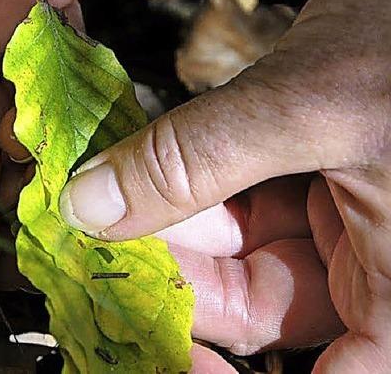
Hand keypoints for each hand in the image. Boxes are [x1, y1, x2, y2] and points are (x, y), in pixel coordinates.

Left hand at [60, 0, 390, 371]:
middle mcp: (371, 262)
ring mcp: (336, 218)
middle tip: (96, 245)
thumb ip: (199, 159)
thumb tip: (92, 206)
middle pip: (257, 304)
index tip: (161, 354)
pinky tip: (136, 168)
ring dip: (165, 223)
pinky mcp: (305, 175)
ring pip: (236, 250)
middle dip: (173, 275)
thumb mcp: (309, 105)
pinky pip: (234, 199)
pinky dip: (183, 183)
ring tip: (102, 200)